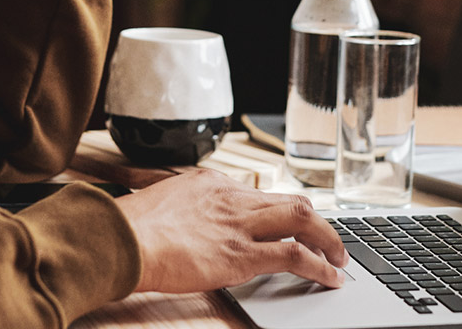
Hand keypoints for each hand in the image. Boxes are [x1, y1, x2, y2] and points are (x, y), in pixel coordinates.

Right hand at [114, 169, 347, 292]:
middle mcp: (230, 197)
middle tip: (329, 240)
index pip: (258, 195)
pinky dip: (320, 266)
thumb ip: (183, 211)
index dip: (279, 214)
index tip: (288, 226)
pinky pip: (295, 256)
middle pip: (291, 201)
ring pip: (303, 220)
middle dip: (316, 222)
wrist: (122, 239)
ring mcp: (238, 224)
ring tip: (339, 259)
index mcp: (209, 183)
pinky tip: (330, 278)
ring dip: (328, 241)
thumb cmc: (129, 229)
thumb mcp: (160, 205)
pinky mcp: (241, 254)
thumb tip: (187, 228)